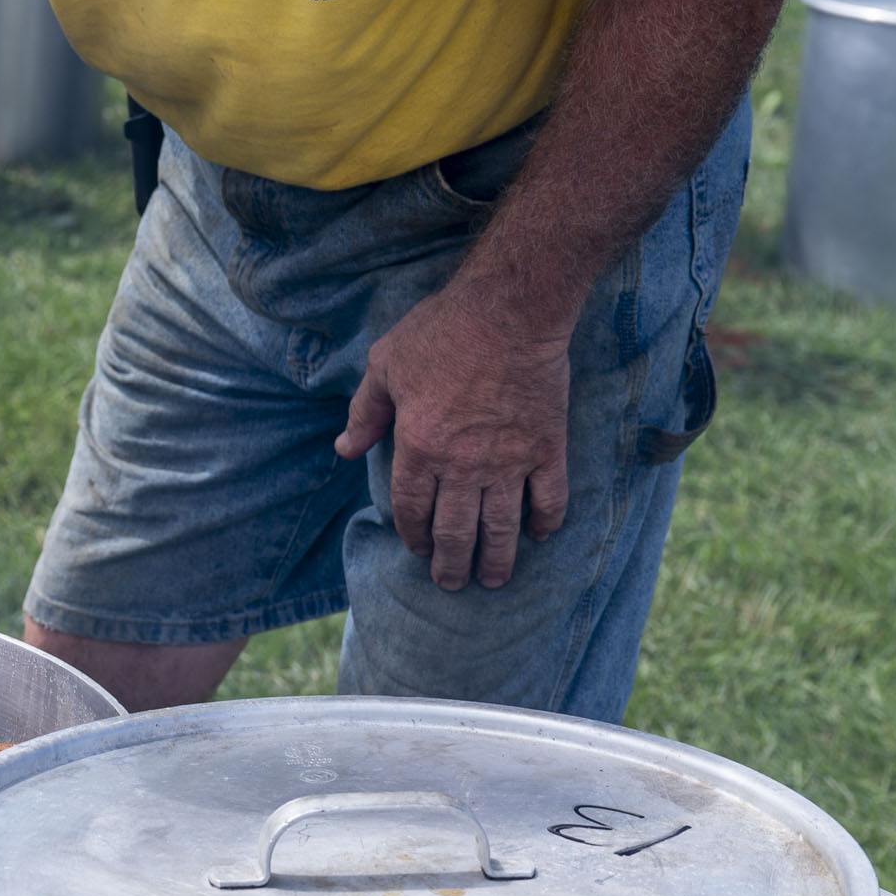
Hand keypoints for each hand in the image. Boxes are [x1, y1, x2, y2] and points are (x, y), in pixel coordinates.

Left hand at [335, 279, 573, 591]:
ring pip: (502, 528)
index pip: (412, 510)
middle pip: (456, 533)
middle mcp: (463, 465)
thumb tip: (345, 449)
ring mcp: (509, 462)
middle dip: (451, 566)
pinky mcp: (547, 449)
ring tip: (492, 581)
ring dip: (496, 561)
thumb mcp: (384, 365)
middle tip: (452, 583)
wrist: (509, 311)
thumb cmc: (440, 332)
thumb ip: (364, 413)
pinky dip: (546, 523)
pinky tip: (539, 536)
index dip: (414, 536)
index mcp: (418, 447)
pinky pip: (550, 500)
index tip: (417, 550)